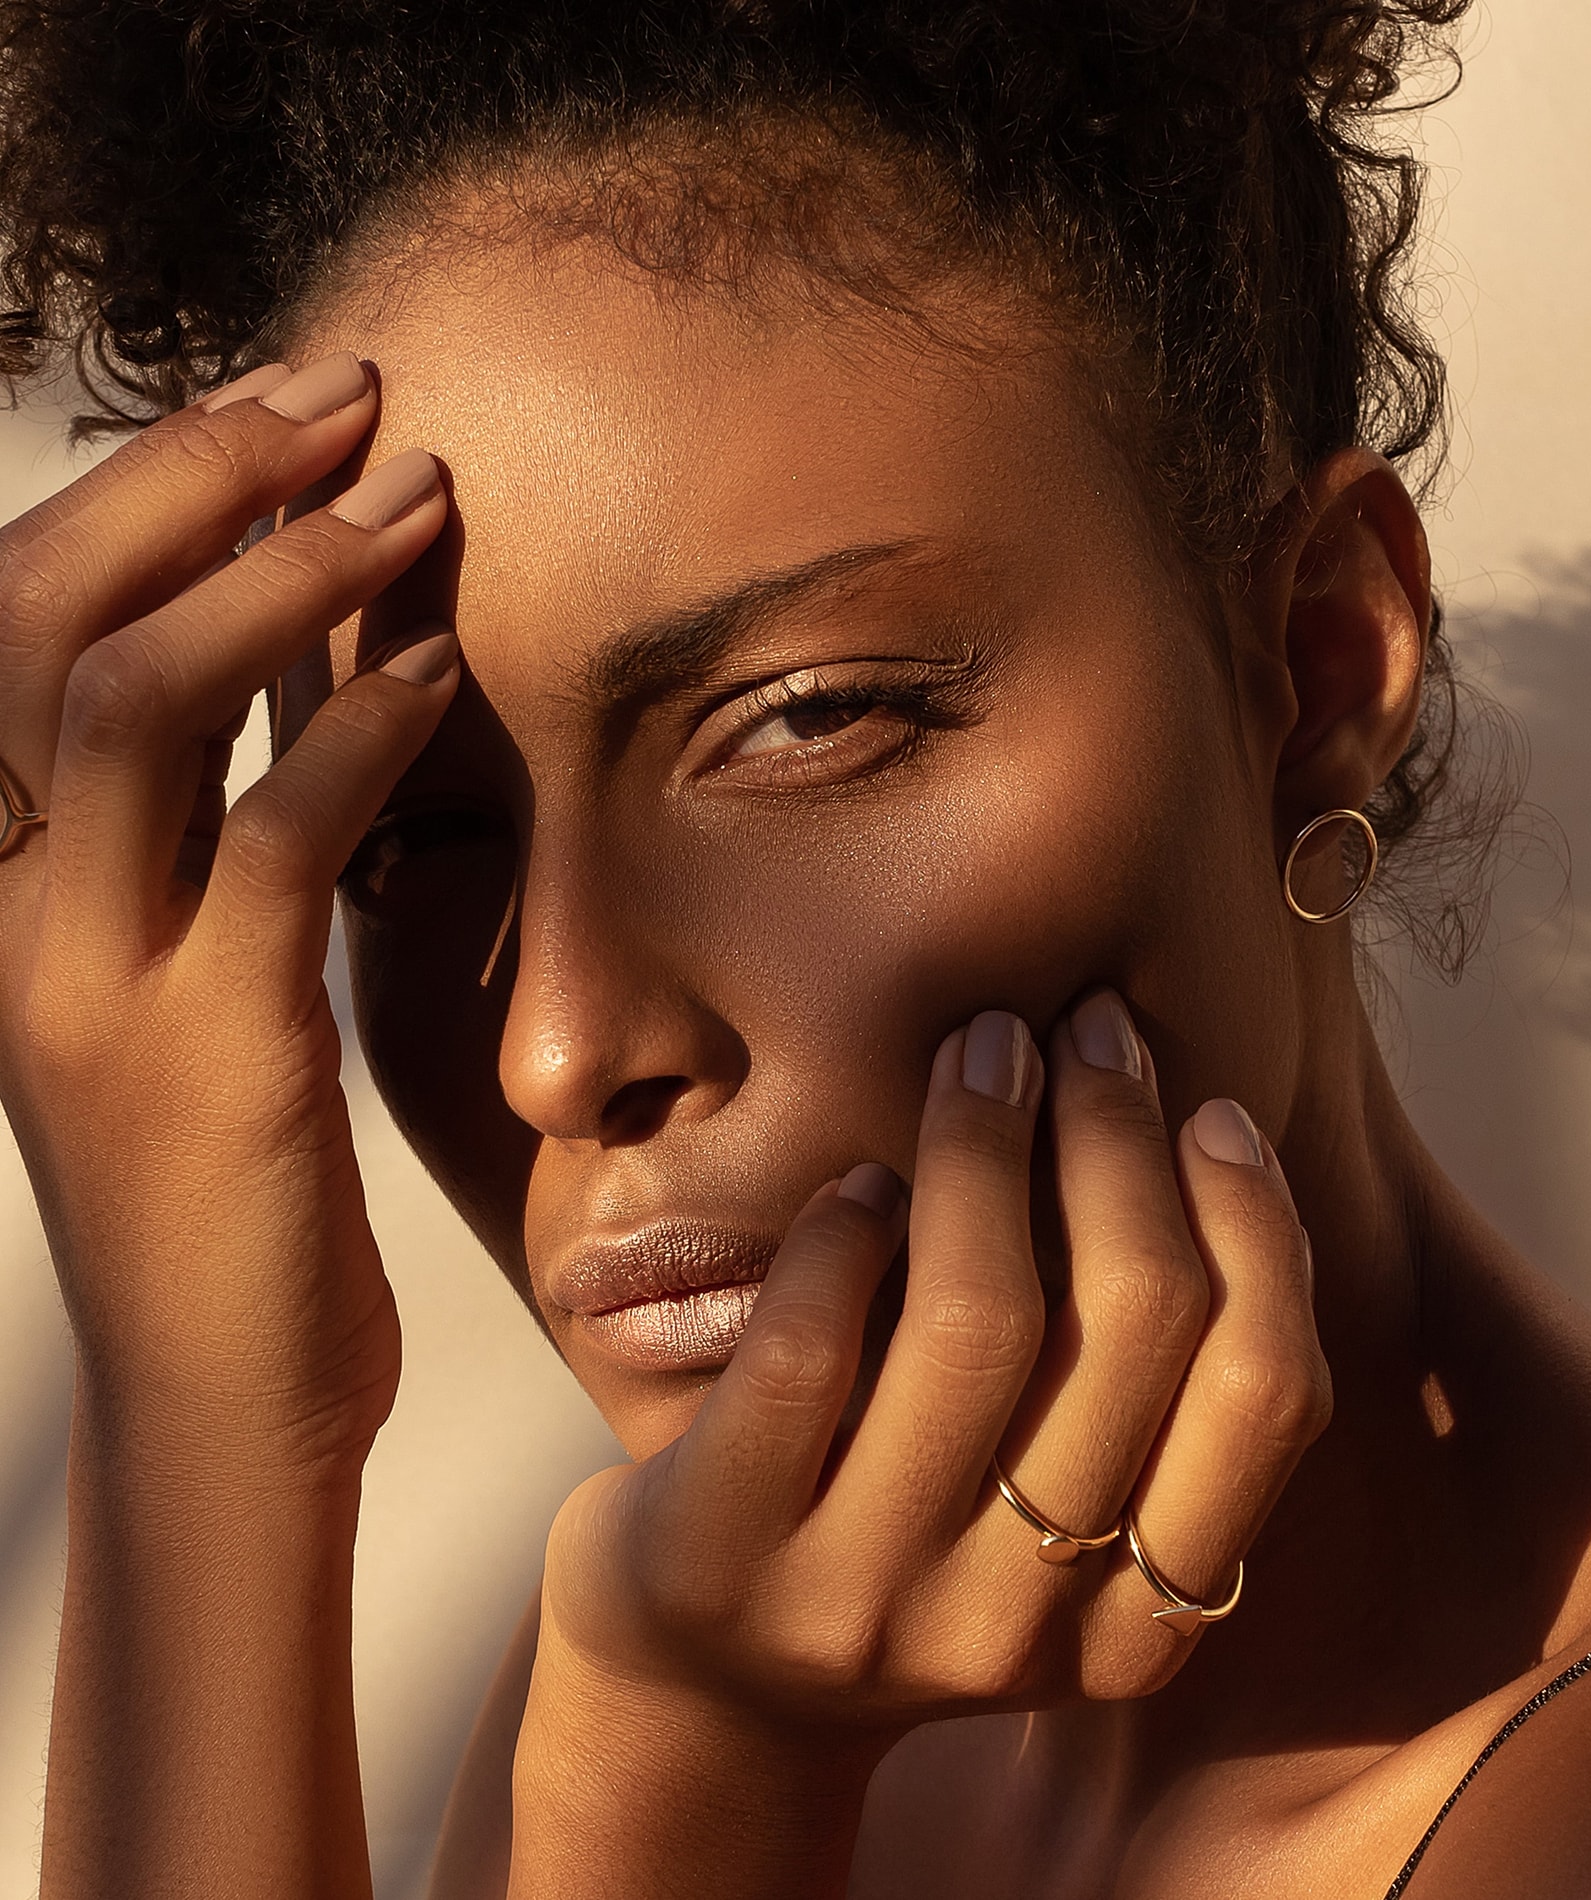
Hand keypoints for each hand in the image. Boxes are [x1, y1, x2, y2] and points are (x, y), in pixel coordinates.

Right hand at [0, 353, 455, 1473]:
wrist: (219, 1408)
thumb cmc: (223, 1190)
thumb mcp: (180, 989)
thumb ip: (201, 839)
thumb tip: (291, 681)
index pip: (5, 624)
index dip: (131, 492)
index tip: (268, 412)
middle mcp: (10, 916)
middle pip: (45, 621)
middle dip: (193, 481)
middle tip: (340, 388)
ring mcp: (92, 986)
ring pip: (131, 706)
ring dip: (277, 575)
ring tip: (409, 492)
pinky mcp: (208, 1056)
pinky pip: (266, 850)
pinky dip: (351, 737)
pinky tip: (437, 669)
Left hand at [537, 993, 1329, 1737]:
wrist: (698, 1696)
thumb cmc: (895, 1551)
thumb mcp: (1045, 1524)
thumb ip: (1128, 1397)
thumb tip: (1199, 1142)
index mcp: (1137, 1629)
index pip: (1265, 1400)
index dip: (1257, 1228)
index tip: (1211, 1112)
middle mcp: (1019, 1625)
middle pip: (1132, 1331)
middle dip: (1117, 1138)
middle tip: (1084, 1032)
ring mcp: (865, 1597)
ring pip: (977, 1322)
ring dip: (985, 1147)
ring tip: (980, 1053)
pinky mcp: (726, 1550)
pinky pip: (810, 1344)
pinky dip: (848, 1230)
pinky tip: (862, 1184)